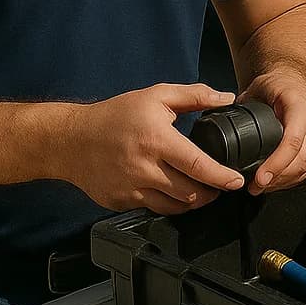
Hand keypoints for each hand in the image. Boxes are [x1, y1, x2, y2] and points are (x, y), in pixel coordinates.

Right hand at [63, 83, 244, 213]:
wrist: (70, 140)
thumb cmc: (113, 116)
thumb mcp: (155, 96)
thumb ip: (194, 96)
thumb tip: (226, 98)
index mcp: (156, 140)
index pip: (197, 164)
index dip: (220, 176)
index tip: (235, 181)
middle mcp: (144, 168)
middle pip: (189, 192)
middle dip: (210, 192)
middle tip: (220, 187)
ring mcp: (131, 188)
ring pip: (174, 206)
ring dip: (192, 201)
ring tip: (200, 191)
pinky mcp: (121, 202)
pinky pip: (152, 208)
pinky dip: (167, 203)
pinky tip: (172, 193)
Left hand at [238, 68, 305, 194]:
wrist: (293, 82)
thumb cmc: (276, 86)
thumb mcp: (255, 90)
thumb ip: (241, 108)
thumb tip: (223, 126)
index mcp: (300, 104)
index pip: (293, 140)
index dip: (276, 163)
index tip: (260, 177)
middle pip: (302, 159)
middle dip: (278, 178)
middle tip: (256, 186)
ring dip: (284, 182)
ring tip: (261, 186)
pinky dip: (291, 179)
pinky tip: (275, 181)